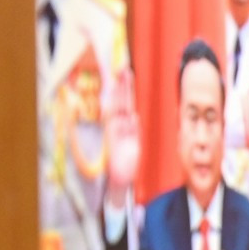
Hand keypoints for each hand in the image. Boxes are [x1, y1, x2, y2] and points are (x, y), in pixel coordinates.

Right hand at [105, 68, 140, 202]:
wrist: (120, 180)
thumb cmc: (125, 162)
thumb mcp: (133, 143)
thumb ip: (133, 130)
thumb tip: (134, 116)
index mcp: (124, 126)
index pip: (125, 103)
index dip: (126, 89)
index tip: (128, 74)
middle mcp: (119, 126)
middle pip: (120, 101)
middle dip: (122, 86)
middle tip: (123, 68)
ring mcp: (116, 132)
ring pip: (117, 108)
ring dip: (120, 94)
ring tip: (121, 78)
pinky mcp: (114, 140)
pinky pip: (118, 125)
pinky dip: (121, 115)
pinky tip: (125, 101)